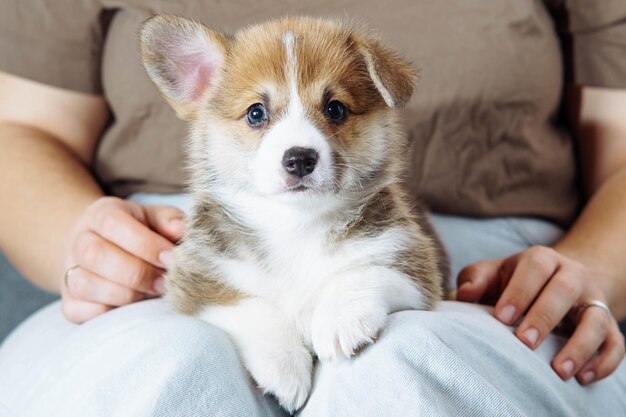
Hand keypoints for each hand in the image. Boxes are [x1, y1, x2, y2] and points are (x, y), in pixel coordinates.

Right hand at [61, 197, 184, 322]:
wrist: (102, 245)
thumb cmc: (138, 231)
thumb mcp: (154, 218)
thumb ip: (169, 220)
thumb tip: (181, 230)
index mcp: (101, 213)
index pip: (112, 224)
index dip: (145, 244)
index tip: (171, 258)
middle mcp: (79, 240)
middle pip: (95, 255)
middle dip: (137, 273)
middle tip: (164, 283)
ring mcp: (69, 270)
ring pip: (85, 285)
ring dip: (125, 295)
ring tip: (150, 294)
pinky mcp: (68, 300)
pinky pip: (76, 311)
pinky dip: (104, 313)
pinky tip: (129, 308)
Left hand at [457, 245, 624, 383]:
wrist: (555, 284)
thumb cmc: (515, 282)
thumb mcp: (493, 274)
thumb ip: (476, 279)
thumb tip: (464, 294)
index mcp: (543, 259)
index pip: (535, 267)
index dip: (519, 290)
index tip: (501, 317)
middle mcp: (573, 275)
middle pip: (566, 289)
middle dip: (545, 316)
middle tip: (525, 343)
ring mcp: (593, 301)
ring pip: (596, 319)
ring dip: (580, 346)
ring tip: (559, 371)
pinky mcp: (609, 326)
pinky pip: (615, 344)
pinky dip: (604, 362)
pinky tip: (583, 378)